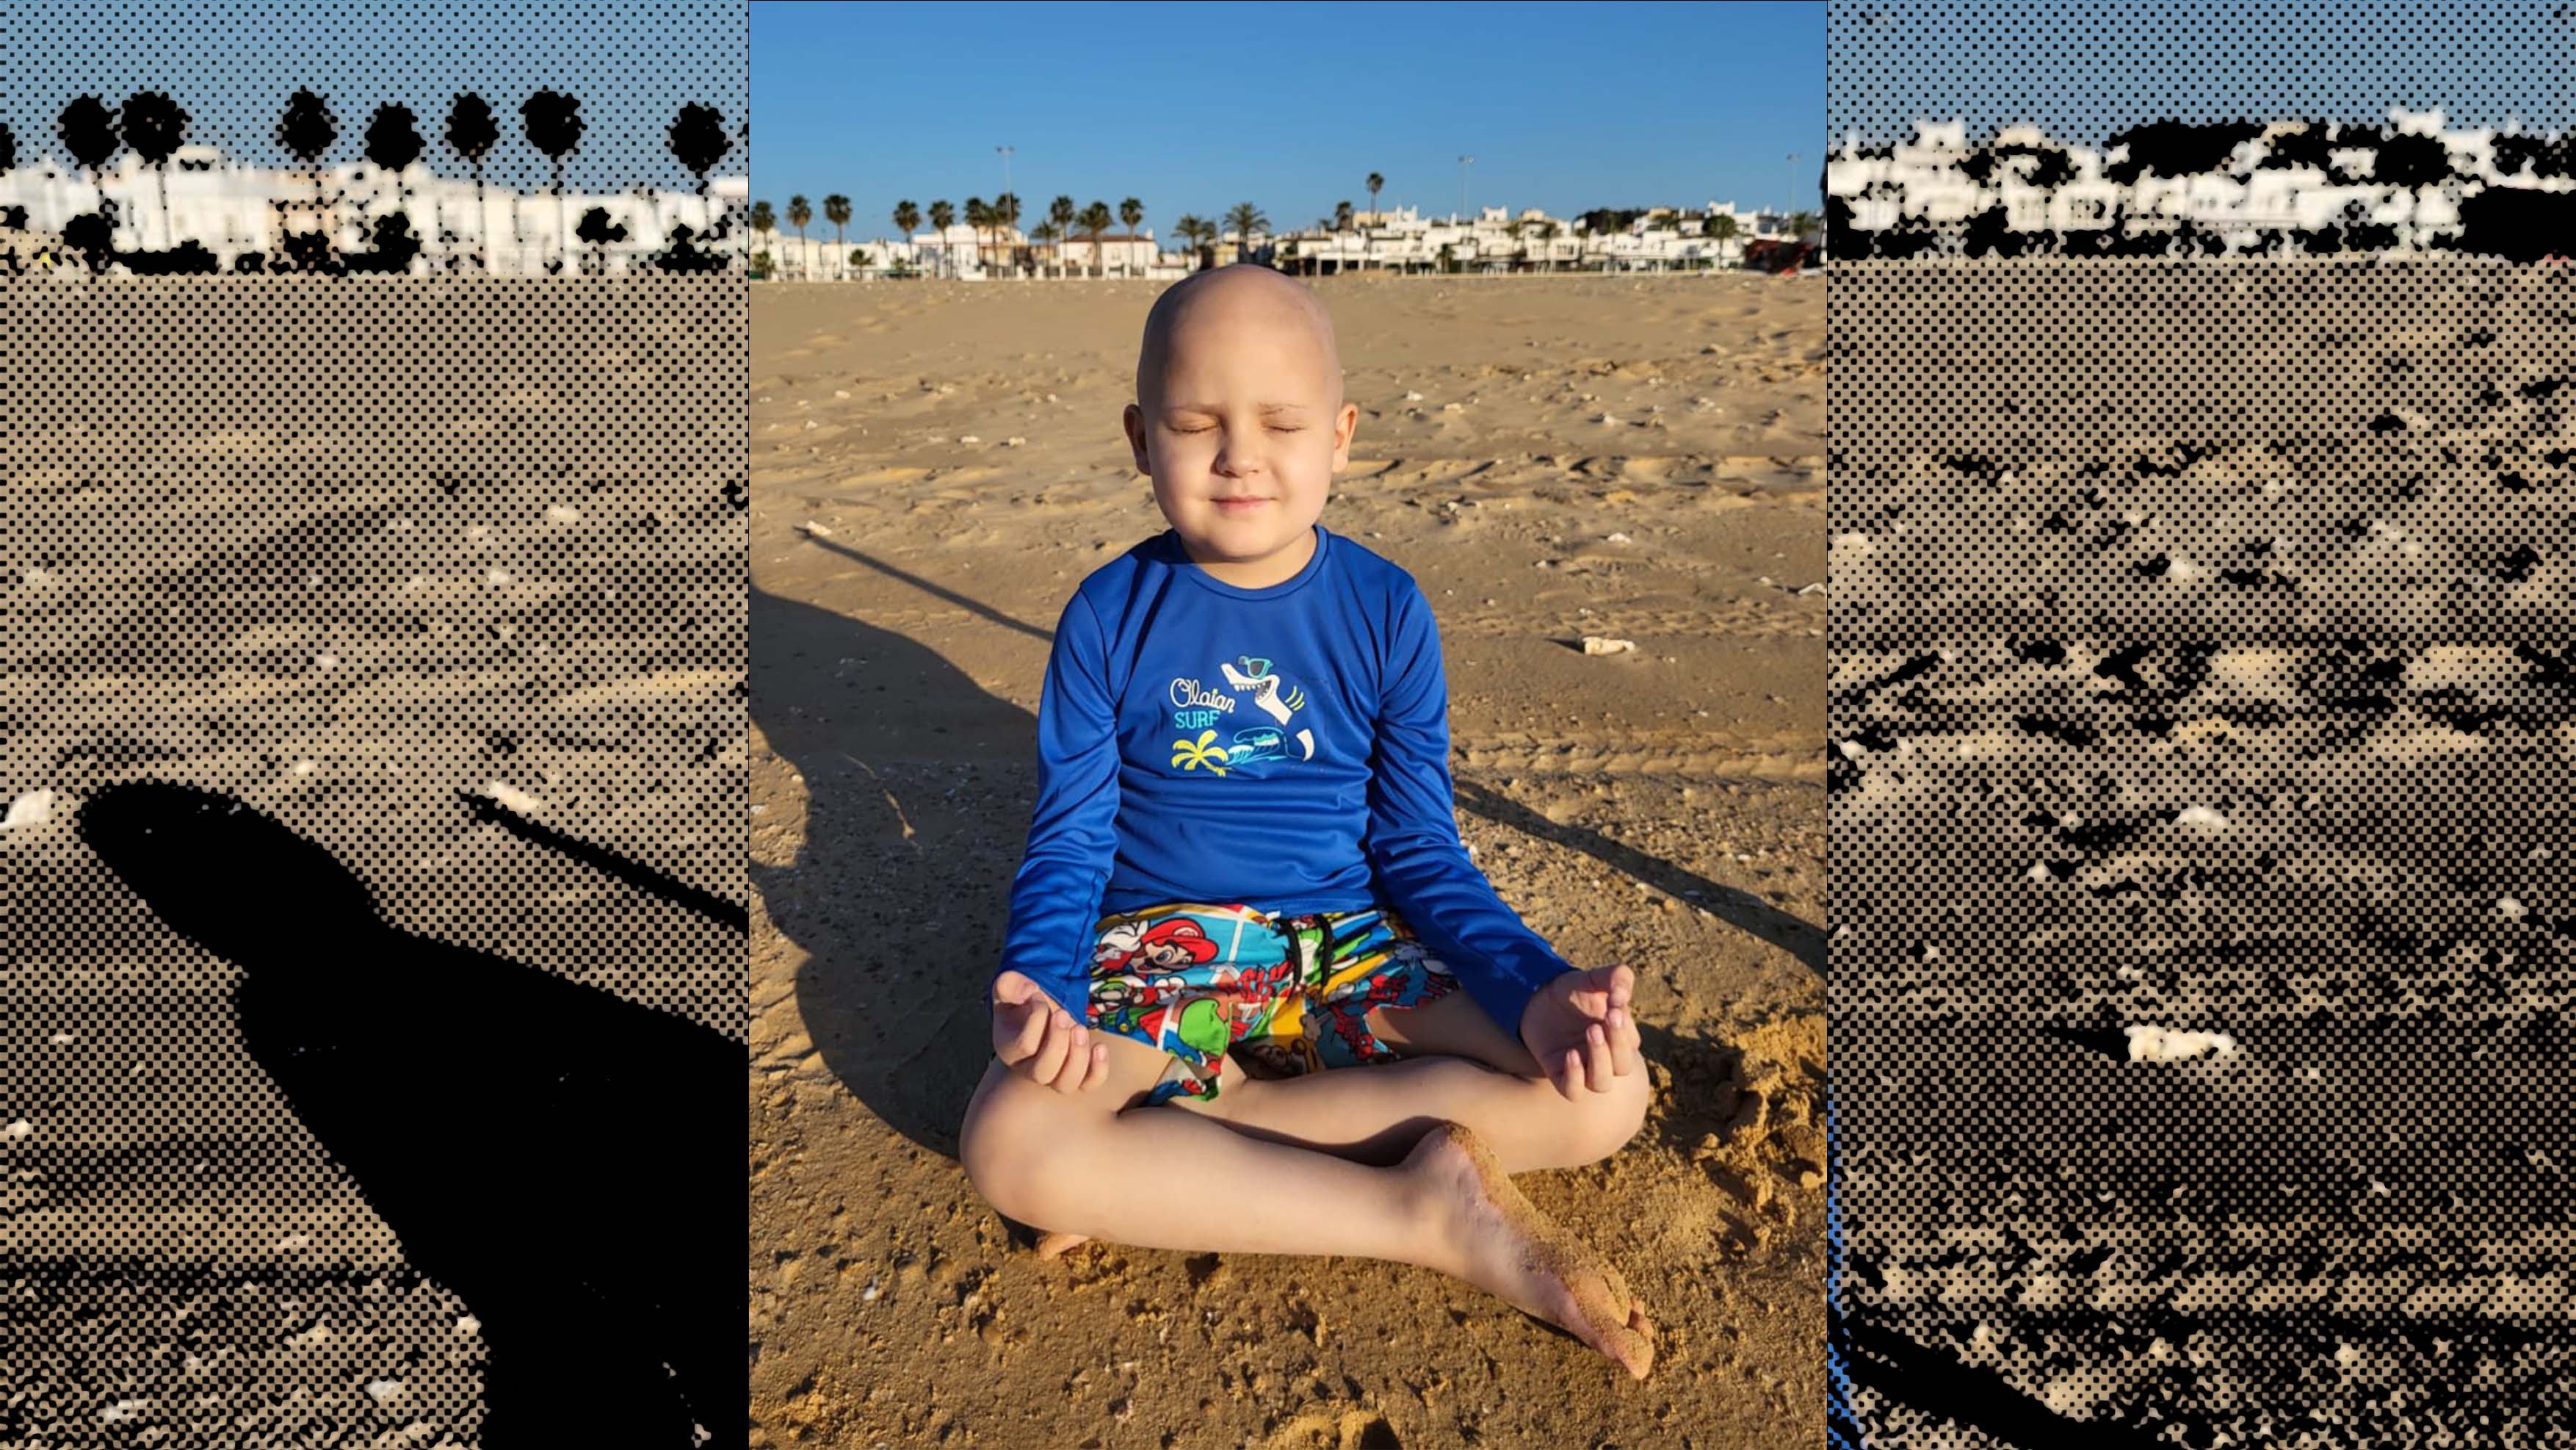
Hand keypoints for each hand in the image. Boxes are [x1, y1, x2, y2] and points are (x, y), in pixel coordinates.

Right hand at [991, 969, 1108, 1093]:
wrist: (1041, 1010)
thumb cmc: (1023, 1000)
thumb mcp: (1009, 986)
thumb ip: (1010, 984)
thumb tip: (1029, 992)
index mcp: (1009, 1050)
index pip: (1024, 1046)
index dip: (1036, 1019)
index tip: (1039, 995)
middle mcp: (1029, 1068)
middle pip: (1042, 1073)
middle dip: (1057, 1043)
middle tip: (1063, 1014)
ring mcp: (1054, 1075)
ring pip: (1065, 1085)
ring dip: (1077, 1057)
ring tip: (1080, 1028)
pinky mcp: (1076, 1074)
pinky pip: (1089, 1085)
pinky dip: (1098, 1070)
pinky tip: (1100, 1046)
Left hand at [1517, 965, 1642, 1102]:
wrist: (1536, 997)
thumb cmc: (1572, 990)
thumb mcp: (1594, 978)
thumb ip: (1617, 977)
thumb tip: (1623, 995)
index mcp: (1618, 1037)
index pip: (1631, 1042)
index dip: (1624, 1027)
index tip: (1614, 1004)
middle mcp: (1605, 1057)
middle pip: (1623, 1067)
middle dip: (1617, 1045)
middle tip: (1605, 1018)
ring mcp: (1583, 1067)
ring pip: (1602, 1083)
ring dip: (1600, 1061)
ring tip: (1591, 1031)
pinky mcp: (1560, 1074)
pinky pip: (1573, 1091)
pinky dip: (1574, 1078)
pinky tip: (1569, 1054)